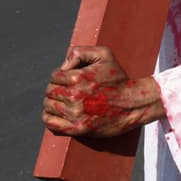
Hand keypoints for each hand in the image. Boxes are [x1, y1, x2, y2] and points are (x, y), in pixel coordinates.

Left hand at [43, 46, 163, 137]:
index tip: (69, 79)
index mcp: (78, 78)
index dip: (60, 76)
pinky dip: (49, 118)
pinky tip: (57, 113)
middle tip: (66, 90)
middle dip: (56, 89)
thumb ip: (80, 52)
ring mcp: (75, 114)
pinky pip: (51, 123)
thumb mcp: (104, 55)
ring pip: (48, 107)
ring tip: (63, 101)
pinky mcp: (78, 129)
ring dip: (52, 102)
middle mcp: (74, 96)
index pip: (54, 76)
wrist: (133, 105)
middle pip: (49, 91)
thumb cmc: (118, 79)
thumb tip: (62, 66)